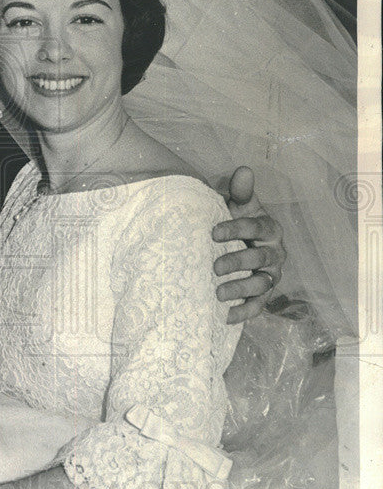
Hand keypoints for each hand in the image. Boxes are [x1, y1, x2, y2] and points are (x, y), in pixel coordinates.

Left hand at [212, 167, 286, 323]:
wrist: (236, 242)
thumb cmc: (236, 220)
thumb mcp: (238, 205)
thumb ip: (240, 192)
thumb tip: (242, 171)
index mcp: (269, 228)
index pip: (256, 227)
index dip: (236, 229)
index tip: (213, 233)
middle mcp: (275, 252)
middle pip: (259, 258)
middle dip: (238, 262)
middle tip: (215, 266)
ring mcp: (271, 275)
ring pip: (260, 284)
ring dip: (241, 289)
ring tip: (218, 293)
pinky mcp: (264, 294)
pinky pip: (258, 305)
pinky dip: (244, 312)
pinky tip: (226, 317)